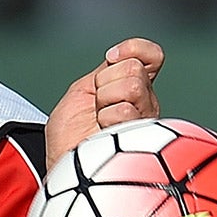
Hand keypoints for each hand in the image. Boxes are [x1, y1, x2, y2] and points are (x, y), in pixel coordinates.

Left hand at [45, 38, 165, 168]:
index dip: (134, 49)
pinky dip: (106, 120)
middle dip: (104, 85)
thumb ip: (106, 70)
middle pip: (134, 68)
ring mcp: (148, 120)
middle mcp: (146, 103)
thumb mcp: (83, 90)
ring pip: (132, 86)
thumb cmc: (70, 137)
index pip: (152, 55)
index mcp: (133, 88)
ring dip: (103, 105)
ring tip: (99, 125)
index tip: (111, 57)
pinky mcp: (146, 137)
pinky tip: (104, 136)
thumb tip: (120, 54)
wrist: (64, 167)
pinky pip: (126, 110)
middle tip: (96, 109)